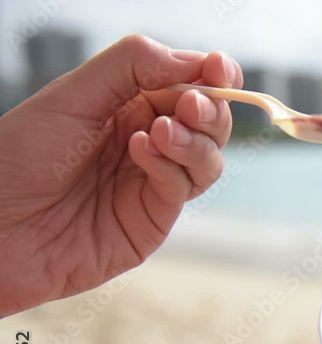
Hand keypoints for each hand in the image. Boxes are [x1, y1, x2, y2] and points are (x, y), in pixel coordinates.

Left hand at [0, 34, 242, 316]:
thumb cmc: (17, 158)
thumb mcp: (72, 96)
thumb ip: (132, 66)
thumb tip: (195, 61)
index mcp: (127, 106)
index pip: (188, 84)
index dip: (212, 74)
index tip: (218, 68)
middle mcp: (148, 142)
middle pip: (210, 122)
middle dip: (210, 108)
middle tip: (191, 104)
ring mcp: (153, 183)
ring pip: (209, 158)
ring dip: (195, 139)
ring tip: (162, 131)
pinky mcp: (152, 220)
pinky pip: (182, 187)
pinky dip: (170, 166)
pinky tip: (142, 151)